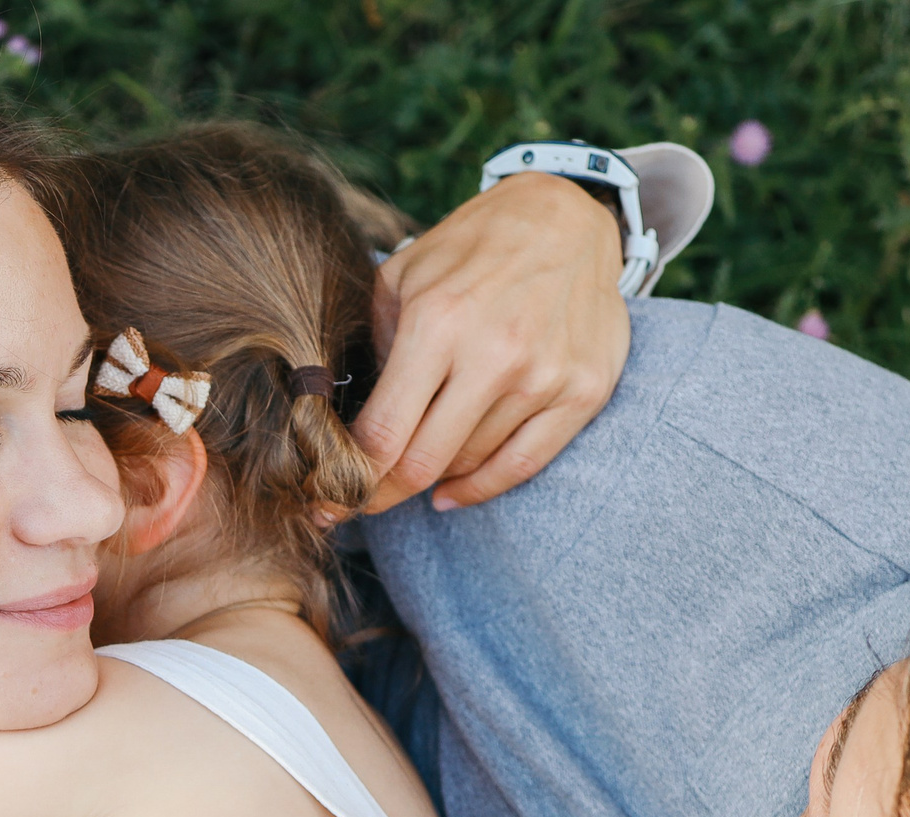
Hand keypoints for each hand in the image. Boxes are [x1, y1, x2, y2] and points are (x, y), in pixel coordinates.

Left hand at [354, 171, 629, 513]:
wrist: (568, 219)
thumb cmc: (472, 250)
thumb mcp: (404, 277)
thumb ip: (372, 347)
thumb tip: (341, 421)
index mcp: (439, 322)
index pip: (383, 432)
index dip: (347, 480)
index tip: (325, 503)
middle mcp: (494, 354)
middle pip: (422, 463)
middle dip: (378, 494)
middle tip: (355, 503)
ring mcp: (544, 377)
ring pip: (467, 465)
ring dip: (430, 478)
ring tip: (407, 471)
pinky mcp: (583, 392)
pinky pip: (521, 466)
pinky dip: (478, 488)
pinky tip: (449, 493)